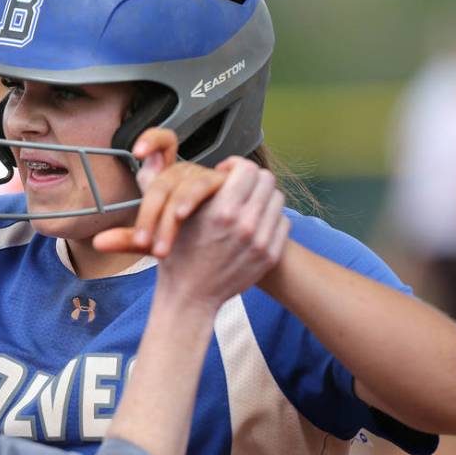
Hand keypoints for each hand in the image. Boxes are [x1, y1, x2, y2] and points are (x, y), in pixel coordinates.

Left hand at [93, 128, 226, 256]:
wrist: (222, 253)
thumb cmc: (188, 240)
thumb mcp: (154, 241)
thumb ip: (129, 240)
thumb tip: (98, 243)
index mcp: (169, 178)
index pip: (164, 144)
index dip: (153, 139)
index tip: (138, 151)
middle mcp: (188, 174)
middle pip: (165, 180)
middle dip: (149, 213)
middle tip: (143, 242)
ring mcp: (209, 179)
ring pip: (184, 187)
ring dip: (170, 214)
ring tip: (161, 242)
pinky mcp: (227, 189)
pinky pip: (210, 185)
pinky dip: (192, 198)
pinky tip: (183, 213)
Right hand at [159, 157, 289, 309]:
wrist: (190, 296)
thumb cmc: (177, 255)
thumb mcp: (174, 217)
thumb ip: (186, 186)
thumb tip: (180, 158)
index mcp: (221, 211)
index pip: (247, 169)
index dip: (236, 166)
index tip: (226, 174)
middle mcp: (245, 224)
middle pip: (267, 180)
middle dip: (251, 179)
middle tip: (238, 187)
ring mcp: (260, 241)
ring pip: (277, 200)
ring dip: (262, 198)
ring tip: (246, 205)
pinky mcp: (269, 255)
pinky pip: (282, 222)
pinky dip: (270, 219)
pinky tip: (253, 223)